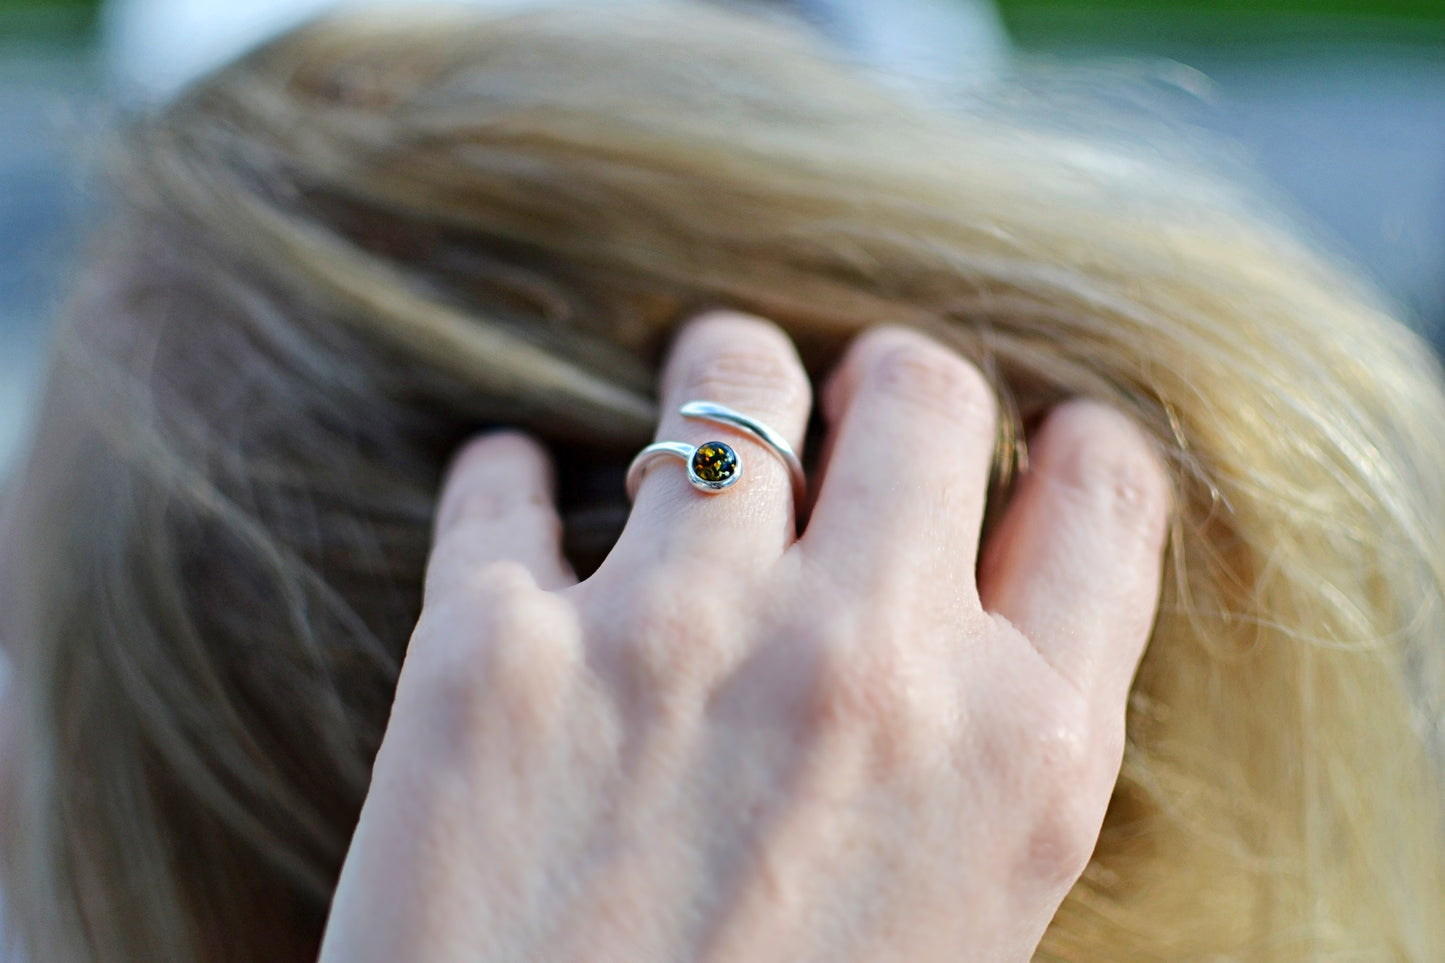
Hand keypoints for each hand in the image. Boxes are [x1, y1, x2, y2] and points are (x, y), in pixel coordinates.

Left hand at [319, 311, 1170, 961]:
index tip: (1014, 450)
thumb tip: (975, 587)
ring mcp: (676, 640)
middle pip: (919, 390)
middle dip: (887, 389)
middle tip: (839, 426)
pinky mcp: (494, 655)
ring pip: (727, 376)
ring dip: (714, 381)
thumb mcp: (969, 920)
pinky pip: (507, 481)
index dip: (1064, 446)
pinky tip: (519, 514)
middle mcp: (867, 666)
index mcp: (1021, 753)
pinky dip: (512, 487)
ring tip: (686, 435)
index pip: (1103, 490)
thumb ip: (1001, 747)